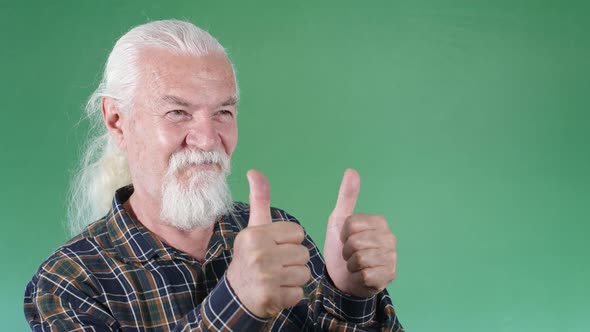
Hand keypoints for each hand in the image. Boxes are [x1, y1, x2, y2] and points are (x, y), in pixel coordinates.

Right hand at [227, 170, 310, 317]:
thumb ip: (259, 200)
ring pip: (305, 273)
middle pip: (304, 253)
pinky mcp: (271, 298)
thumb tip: (254, 171)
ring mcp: (265, 277)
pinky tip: (276, 292)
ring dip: (294, 279)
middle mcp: (259, 254)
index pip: (298, 233)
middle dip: (294, 261)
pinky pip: (299, 293)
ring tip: (277, 278)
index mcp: (256, 235)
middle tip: (276, 266)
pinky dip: (291, 295)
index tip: (275, 248)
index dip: (290, 241)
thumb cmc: (250, 257)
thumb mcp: (253, 227)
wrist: (236, 296)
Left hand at [323, 169, 396, 296]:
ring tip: (355, 264)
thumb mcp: (339, 220)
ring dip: (351, 264)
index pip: (352, 224)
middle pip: (356, 241)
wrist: (342, 277)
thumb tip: (351, 170)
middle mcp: (390, 239)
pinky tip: (361, 275)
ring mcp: (392, 258)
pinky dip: (358, 276)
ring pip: (361, 258)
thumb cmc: (342, 247)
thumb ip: (346, 196)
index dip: (343, 234)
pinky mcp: (389, 276)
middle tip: (350, 254)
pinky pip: (366, 273)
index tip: (345, 238)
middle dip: (347, 250)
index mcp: (380, 222)